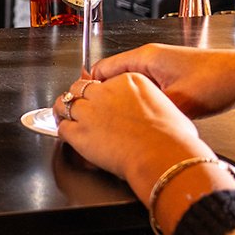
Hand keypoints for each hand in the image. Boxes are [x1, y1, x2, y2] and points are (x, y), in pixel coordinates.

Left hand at [52, 73, 210, 195]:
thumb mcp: (166, 106)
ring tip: (62, 115)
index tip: (100, 99)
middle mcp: (106, 91)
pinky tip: (66, 135)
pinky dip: (63, 131)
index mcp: (129, 80)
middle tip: (77, 105)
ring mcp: (90, 111)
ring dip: (64, 110)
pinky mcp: (80, 132)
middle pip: (80, 87)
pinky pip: (63, 127)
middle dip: (78, 96)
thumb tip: (150, 114)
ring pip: (65, 103)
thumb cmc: (172, 137)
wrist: (162, 155)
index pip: (104, 80)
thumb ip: (149, 104)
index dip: (99, 91)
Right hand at [90, 44, 234, 119]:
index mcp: (145, 57)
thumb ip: (149, 110)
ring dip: (125, 103)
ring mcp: (162, 70)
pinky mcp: (173, 81)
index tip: (81, 106)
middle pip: (114, 79)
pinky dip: (141, 105)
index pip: (102, 69)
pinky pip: (147, 93)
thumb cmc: (218, 81)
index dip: (89, 88)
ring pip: (131, 88)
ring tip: (117, 123)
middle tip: (97, 119)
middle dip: (105, 98)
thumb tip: (127, 125)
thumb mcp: (180, 101)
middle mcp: (150, 60)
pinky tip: (143, 121)